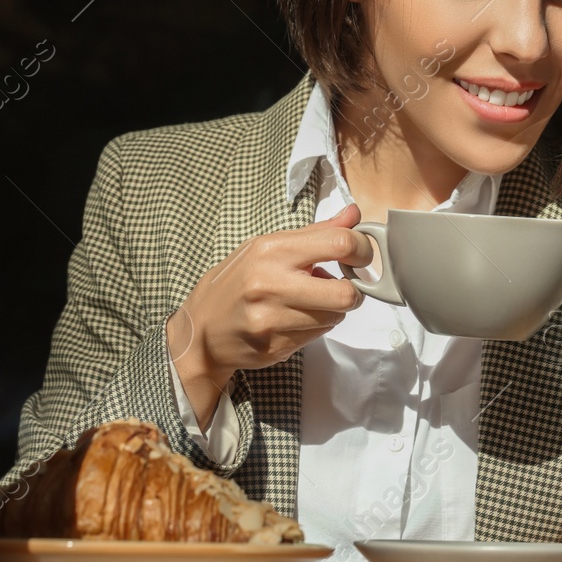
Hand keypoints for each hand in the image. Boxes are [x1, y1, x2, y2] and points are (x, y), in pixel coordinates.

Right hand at [167, 203, 371, 422]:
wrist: (201, 330)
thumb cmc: (236, 282)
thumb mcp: (267, 247)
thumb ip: (315, 233)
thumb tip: (354, 214)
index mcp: (271, 250)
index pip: (339, 245)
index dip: (361, 251)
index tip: (359, 257)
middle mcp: (271, 284)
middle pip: (346, 294)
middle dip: (353, 292)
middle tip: (342, 287)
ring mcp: (272, 320)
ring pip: (335, 318)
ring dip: (332, 311)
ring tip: (310, 303)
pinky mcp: (276, 347)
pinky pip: (318, 336)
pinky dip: (315, 327)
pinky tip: (294, 320)